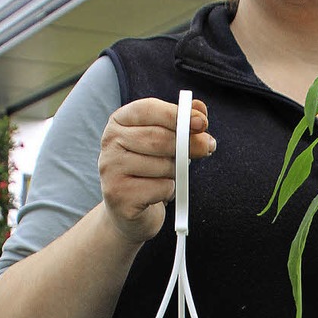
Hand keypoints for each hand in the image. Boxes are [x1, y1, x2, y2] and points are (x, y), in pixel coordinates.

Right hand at [99, 98, 213, 242]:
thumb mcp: (168, 141)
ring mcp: (110, 169)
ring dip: (176, 172)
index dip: (176, 114)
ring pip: (163, 165)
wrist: (129, 208)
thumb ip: (183, 122)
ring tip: (167, 176)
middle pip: (157, 138)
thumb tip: (199, 109)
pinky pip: (161, 188)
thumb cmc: (151, 169)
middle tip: (208, 147)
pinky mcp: (118, 195)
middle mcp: (109, 142)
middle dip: (189, 144)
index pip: (147, 109)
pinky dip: (169, 191)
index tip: (202, 122)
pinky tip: (158, 193)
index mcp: (119, 121)